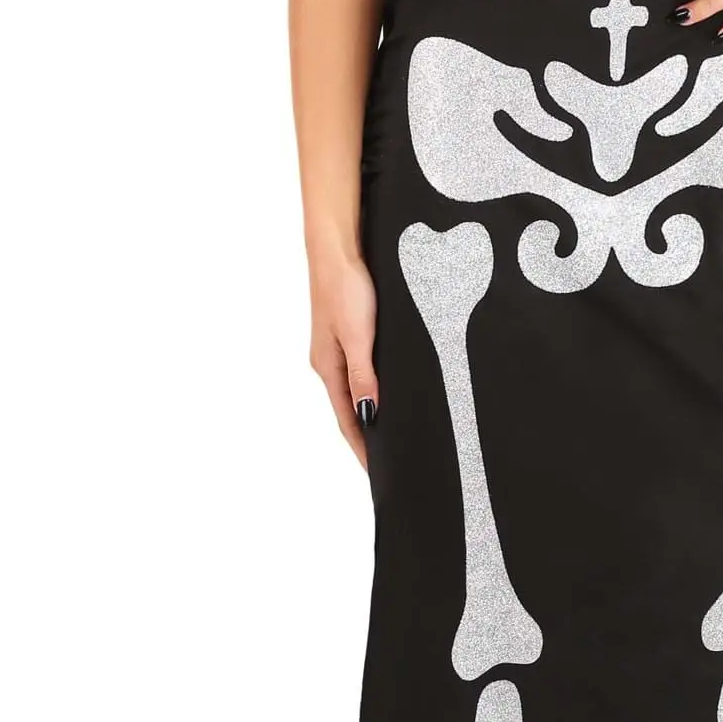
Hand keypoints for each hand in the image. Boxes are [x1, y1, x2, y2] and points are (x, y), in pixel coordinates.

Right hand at [308, 245, 378, 471]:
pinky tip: (389, 391)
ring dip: (372, 414)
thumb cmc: (346, 287)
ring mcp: (338, 348)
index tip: (379, 474)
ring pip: (357, 390)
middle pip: (351, 410)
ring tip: (394, 434)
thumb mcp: (358, 335)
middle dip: (368, 438)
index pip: (348, 421)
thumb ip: (363, 375)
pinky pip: (362, 371)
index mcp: (328, 368)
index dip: (363, 448)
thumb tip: (369, 415)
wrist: (337, 248)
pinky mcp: (349, 332)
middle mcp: (330, 363)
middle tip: (391, 462)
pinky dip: (374, 388)